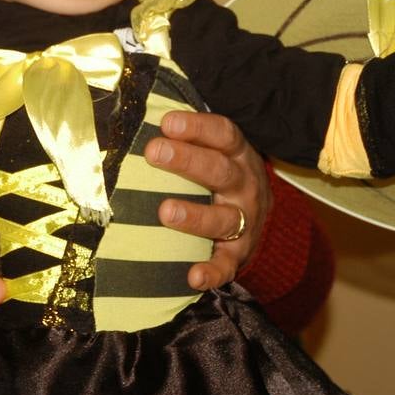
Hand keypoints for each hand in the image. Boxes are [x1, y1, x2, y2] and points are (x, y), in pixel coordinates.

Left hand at [144, 110, 270, 290]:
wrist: (258, 213)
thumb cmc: (220, 173)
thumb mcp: (215, 149)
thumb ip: (185, 136)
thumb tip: (136, 118)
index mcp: (238, 154)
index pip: (223, 134)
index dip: (197, 127)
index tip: (167, 122)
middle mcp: (244, 185)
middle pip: (220, 171)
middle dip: (187, 161)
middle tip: (154, 152)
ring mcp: (244, 220)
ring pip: (224, 219)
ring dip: (195, 216)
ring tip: (165, 212)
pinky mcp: (239, 252)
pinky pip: (228, 265)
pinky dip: (212, 272)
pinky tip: (193, 276)